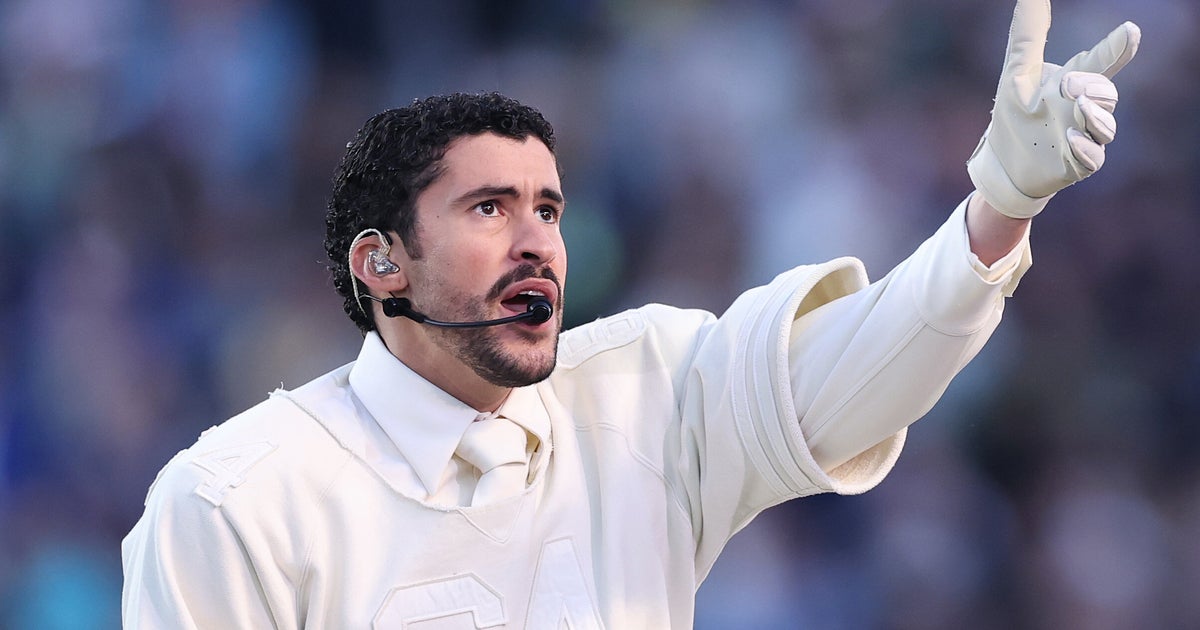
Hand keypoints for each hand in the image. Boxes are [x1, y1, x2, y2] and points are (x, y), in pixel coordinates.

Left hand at [967, 0, 1139, 218]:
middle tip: (1069, 87)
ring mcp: (1085, 138)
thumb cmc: (1015, 116)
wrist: (1002, 163)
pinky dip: (1085, 149)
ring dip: (1094, 117)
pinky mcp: (1078, 165)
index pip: (1101, 62)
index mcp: (1074, 82)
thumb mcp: (1016, 74)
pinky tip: (1071, 140)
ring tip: (1077, 108)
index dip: (1117, 47)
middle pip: (1107, 94)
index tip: (1130, 31)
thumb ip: (1027, 36)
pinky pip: (1093, 158)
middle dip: (1094, 87)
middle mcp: (1084, 109)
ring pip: (1106, 126)